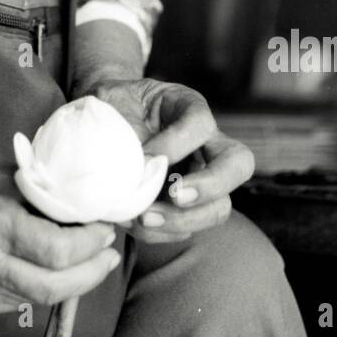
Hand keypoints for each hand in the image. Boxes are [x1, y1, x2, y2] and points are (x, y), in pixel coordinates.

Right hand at [0, 150, 122, 316]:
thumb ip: (42, 197)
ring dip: (63, 281)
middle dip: (89, 274)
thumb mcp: (0, 175)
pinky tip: (36, 269)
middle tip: (107, 257)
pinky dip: (31, 287)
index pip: (56, 250)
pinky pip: (8, 303)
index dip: (90, 246)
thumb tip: (88, 212)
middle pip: (51, 287)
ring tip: (79, 260)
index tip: (104, 232)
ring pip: (31, 298)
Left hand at [88, 78, 254, 242]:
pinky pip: (188, 229)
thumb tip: (133, 167)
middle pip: (238, 164)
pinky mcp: (185, 208)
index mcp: (186, 107)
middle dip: (209, 185)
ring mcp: (200, 178)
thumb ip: (119, 127)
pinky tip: (132, 224)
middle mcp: (205, 143)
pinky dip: (161, 233)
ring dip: (183, 220)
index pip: (200, 122)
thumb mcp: (109, 103)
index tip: (145, 157)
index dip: (177, 142)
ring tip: (143, 219)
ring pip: (219, 207)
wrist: (98, 130)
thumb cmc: (109, 110)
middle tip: (174, 195)